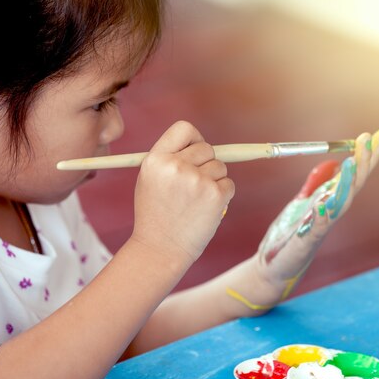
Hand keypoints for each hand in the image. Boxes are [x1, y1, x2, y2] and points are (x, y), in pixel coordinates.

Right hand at [131, 121, 234, 264]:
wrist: (160, 250)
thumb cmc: (155, 215)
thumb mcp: (150, 180)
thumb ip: (170, 159)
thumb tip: (202, 145)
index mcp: (156, 159)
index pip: (184, 129)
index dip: (194, 138)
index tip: (195, 151)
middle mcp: (175, 166)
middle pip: (207, 148)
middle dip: (206, 164)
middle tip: (195, 186)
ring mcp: (196, 180)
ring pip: (220, 167)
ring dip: (214, 181)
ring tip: (196, 202)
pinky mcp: (215, 195)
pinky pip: (228, 184)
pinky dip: (222, 196)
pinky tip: (205, 210)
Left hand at [256, 129, 378, 292]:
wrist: (272, 267)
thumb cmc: (288, 237)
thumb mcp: (302, 204)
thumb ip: (316, 185)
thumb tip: (332, 161)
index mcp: (330, 203)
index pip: (354, 176)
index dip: (367, 156)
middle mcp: (330, 214)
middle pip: (352, 186)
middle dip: (363, 163)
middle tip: (370, 139)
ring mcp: (319, 229)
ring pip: (339, 204)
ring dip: (347, 184)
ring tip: (353, 161)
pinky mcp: (304, 244)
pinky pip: (315, 228)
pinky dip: (320, 216)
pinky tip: (322, 203)